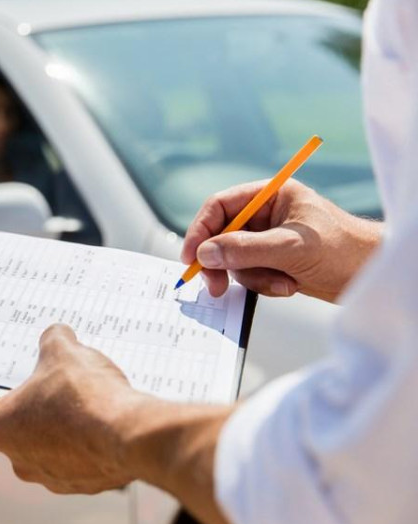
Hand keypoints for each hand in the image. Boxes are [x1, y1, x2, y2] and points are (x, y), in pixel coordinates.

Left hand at [0, 324, 238, 523]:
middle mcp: (19, 460)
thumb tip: (57, 335)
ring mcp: (52, 478)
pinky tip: (105, 421)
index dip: (13, 380)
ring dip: (67, 425)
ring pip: (54, 443)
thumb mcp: (63, 350)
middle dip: (42, 402)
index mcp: (0, 429)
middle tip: (61, 381)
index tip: (28, 369)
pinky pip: (82, 458)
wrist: (129, 434)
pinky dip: (90, 442)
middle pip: (25, 423)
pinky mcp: (83, 485)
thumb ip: (53, 339)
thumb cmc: (84, 395)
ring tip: (89, 400)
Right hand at [182, 180, 381, 302]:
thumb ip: (244, 249)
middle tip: (215, 286)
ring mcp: (269, 239)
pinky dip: (264, 284)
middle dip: (222, 262)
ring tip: (281, 283)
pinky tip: (289, 285)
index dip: (201, 230)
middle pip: (222, 235)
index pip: (221, 206)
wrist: (372, 275)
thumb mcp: (290, 247)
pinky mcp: (274, 261)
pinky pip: (250, 274)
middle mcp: (266, 214)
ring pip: (234, 260)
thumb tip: (205, 254)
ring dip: (253, 277)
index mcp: (271, 196)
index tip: (192, 257)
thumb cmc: (343, 250)